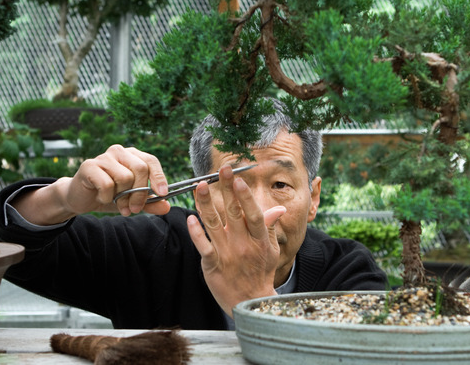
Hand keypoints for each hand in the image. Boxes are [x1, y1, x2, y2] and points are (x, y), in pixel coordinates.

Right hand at [13, 145, 169, 224]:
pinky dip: (107, 197)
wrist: (81, 199)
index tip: (163, 194)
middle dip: (140, 193)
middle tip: (135, 209)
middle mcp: (120, 152)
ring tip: (117, 204)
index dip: (159, 177)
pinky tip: (102, 197)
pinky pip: (107, 184)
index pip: (151, 161)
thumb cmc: (110, 196)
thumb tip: (166, 207)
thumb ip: (150, 203)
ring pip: (125, 177)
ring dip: (123, 197)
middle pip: (141, 168)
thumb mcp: (133, 201)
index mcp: (133, 155)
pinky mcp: (89, 166)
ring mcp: (104, 157)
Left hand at [186, 165, 285, 316]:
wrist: (250, 301)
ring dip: (205, 204)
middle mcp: (242, 244)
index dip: (245, 196)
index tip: (239, 179)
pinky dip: (196, 232)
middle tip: (221, 169)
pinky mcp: (212, 264)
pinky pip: (202, 245)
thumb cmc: (261, 272)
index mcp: (259, 239)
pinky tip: (190, 218)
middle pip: (233, 212)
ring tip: (200, 186)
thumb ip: (269, 227)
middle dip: (226, 189)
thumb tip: (279, 208)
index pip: (252, 213)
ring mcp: (226, 254)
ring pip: (213, 224)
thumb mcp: (271, 249)